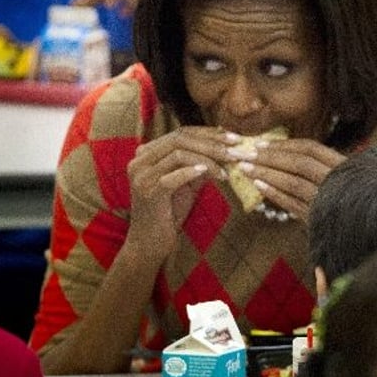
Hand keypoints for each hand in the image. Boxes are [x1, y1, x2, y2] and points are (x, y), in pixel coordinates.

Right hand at [126, 127, 231, 258]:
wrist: (150, 244)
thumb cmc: (169, 213)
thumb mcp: (187, 183)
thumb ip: (200, 164)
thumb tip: (225, 148)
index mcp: (147, 153)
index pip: (181, 133)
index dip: (208, 133)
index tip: (234, 138)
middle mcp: (140, 160)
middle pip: (179, 139)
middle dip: (211, 143)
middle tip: (236, 149)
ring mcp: (141, 176)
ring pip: (178, 154)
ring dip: (207, 159)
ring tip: (227, 168)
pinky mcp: (147, 192)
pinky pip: (172, 177)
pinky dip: (193, 172)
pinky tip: (212, 174)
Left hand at [229, 137, 345, 222]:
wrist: (366, 234)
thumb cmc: (352, 200)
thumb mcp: (343, 177)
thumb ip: (321, 167)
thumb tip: (285, 154)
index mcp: (344, 165)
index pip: (310, 149)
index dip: (284, 144)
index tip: (260, 143)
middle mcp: (337, 180)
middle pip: (299, 163)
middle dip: (268, 157)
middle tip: (243, 153)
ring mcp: (329, 201)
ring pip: (294, 183)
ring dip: (266, 173)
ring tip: (244, 168)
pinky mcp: (320, 220)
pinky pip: (293, 205)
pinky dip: (275, 194)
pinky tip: (258, 186)